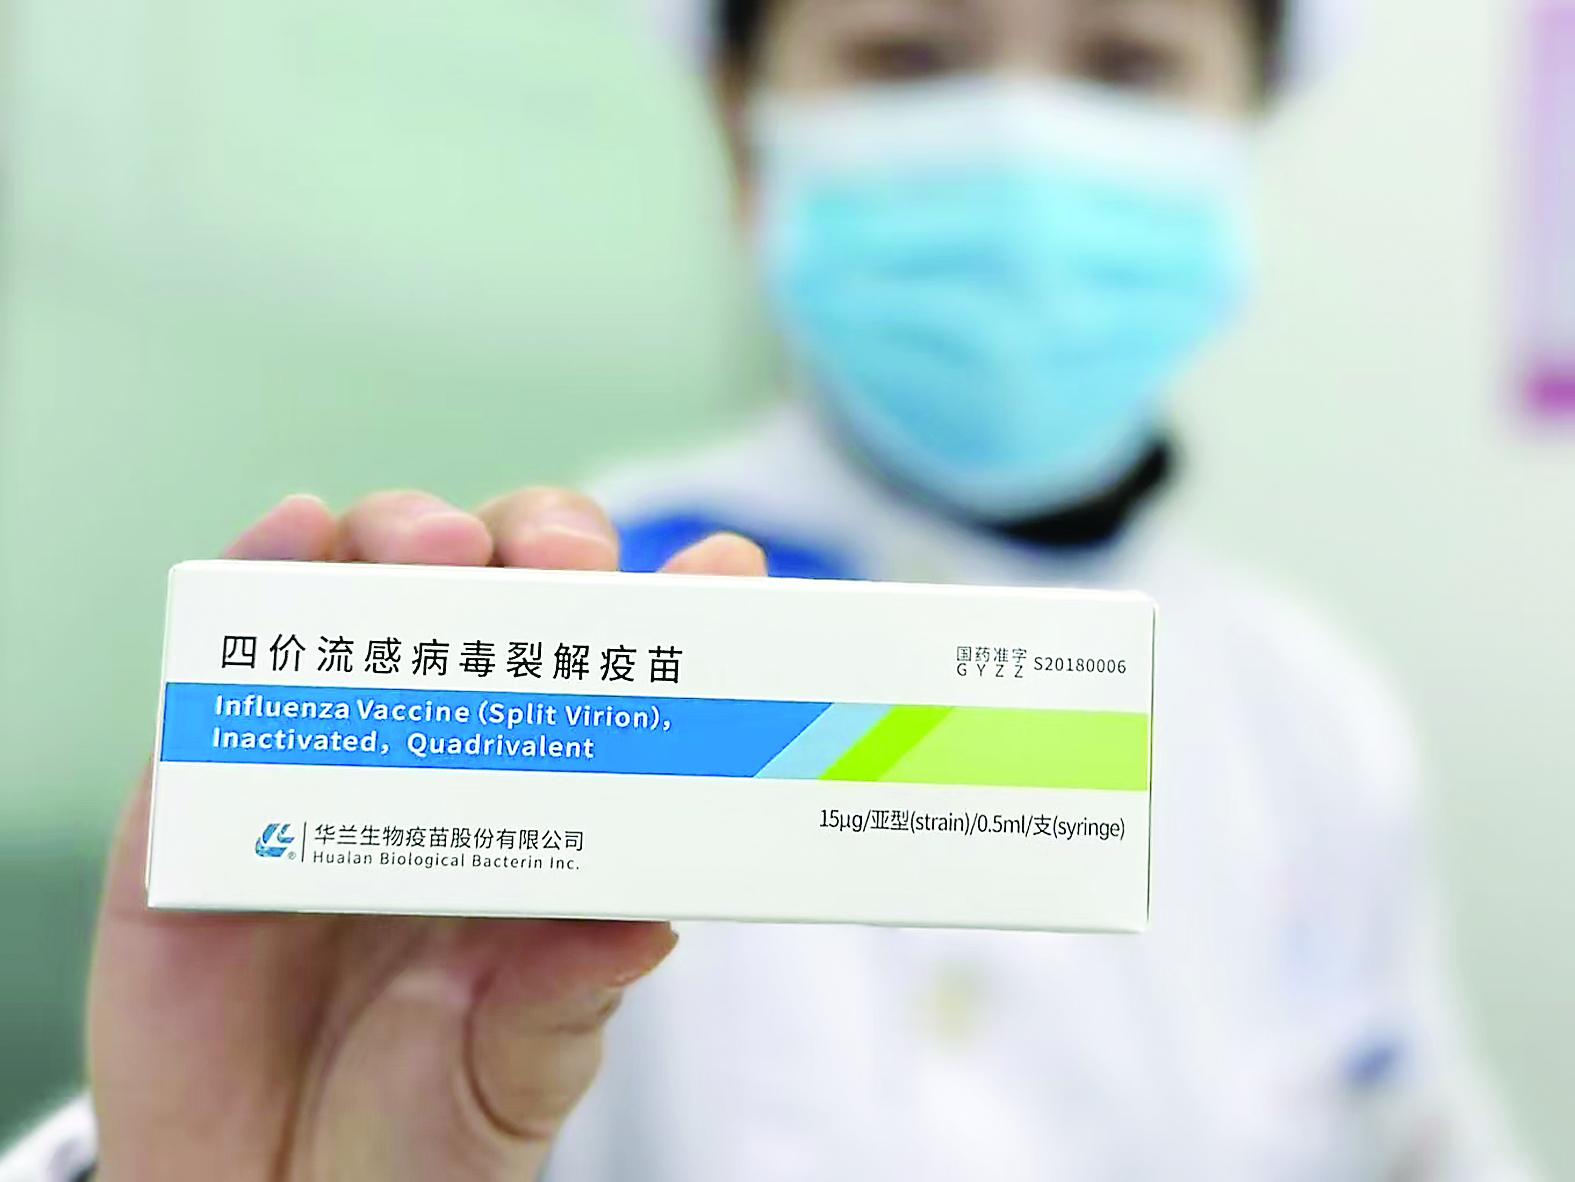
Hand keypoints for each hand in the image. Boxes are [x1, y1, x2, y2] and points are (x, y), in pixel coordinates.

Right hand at [88, 489, 765, 1180]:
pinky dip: (262, 575)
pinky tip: (297, 535)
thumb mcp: (519, 1071)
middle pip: (499, 598)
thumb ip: (568, 999)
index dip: (669, 613)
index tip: (725, 572)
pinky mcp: (205, 788)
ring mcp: (331, 755)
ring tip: (441, 549)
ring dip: (409, 537)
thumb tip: (642, 924)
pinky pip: (229, 665)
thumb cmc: (418, 1128)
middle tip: (566, 566)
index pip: (615, 678)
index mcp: (546, 810)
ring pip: (371, 593)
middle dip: (543, 548)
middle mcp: (448, 758)